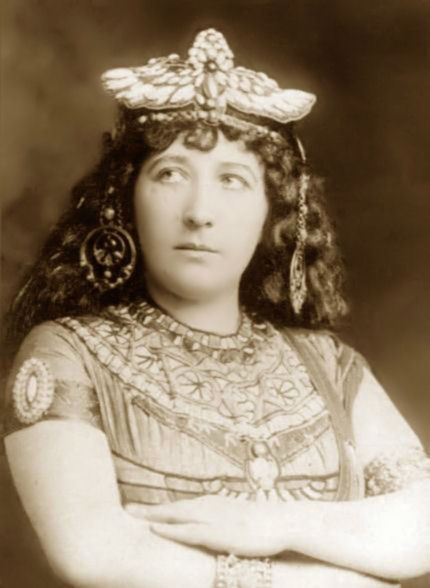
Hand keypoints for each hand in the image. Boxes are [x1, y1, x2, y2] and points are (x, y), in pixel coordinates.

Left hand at [125, 495, 287, 556]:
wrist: (279, 521)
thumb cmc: (259, 521)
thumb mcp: (235, 517)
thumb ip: (219, 519)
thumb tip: (209, 525)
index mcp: (210, 504)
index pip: (178, 506)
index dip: (157, 508)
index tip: (138, 508)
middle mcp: (207, 507)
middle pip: (170, 508)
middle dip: (147, 509)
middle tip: (125, 509)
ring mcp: (211, 519)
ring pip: (174, 515)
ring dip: (152, 515)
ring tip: (131, 515)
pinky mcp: (217, 532)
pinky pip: (188, 531)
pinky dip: (169, 528)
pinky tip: (155, 528)